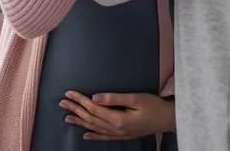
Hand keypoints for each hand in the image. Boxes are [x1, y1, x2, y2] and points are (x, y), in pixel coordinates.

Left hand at [59, 90, 175, 140]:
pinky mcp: (123, 135)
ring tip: (67, 117)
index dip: (80, 100)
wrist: (167, 120)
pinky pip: (104, 137)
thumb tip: (95, 98)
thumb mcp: (135, 98)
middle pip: (91, 118)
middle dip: (76, 110)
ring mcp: (119, 134)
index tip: (69, 93)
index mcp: (118, 118)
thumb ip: (114, 98)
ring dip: (80, 122)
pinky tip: (85, 134)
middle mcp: (116, 129)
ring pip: (95, 128)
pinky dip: (93, 136)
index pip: (94, 108)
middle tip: (62, 103)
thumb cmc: (153, 105)